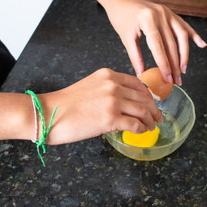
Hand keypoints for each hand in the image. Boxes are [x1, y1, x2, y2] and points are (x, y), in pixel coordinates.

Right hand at [39, 68, 162, 144]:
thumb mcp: (90, 87)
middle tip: (158, 118)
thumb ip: (109, 91)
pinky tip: (141, 131)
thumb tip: (125, 105)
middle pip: (143, 97)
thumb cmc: (65, 104)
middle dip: (153, 109)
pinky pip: (134, 124)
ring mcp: (113, 101)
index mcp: (108, 75)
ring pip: (142, 111)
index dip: (148, 95)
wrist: (48, 113)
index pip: (137, 83)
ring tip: (151, 126)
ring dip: (150, 120)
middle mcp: (113, 85)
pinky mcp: (111, 118)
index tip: (152, 103)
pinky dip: (141, 129)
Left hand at [103, 0, 206, 84]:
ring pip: (182, 37)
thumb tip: (141, 75)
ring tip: (183, 70)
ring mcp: (168, 13)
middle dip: (175, 65)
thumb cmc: (121, 17)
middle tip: (176, 81)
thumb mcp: (126, 38)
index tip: (167, 79)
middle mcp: (161, 15)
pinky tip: (202, 45)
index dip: (164, 65)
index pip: (159, 47)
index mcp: (148, 20)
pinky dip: (193, 36)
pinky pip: (184, 26)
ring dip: (184, 55)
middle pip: (172, 45)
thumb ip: (135, 57)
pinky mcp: (171, 13)